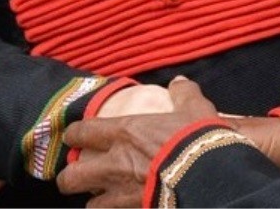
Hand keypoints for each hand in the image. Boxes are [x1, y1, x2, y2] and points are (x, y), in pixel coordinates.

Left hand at [58, 75, 222, 205]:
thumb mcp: (195, 109)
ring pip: (89, 204)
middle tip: (78, 173)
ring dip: (95, 200)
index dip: (74, 135)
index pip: (82, 132)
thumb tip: (179, 83)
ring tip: (101, 197)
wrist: (209, 178)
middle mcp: (115, 164)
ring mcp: (121, 194)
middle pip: (71, 176)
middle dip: (70, 176)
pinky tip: (121, 208)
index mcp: (125, 132)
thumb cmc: (197, 141)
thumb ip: (183, 94)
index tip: (74, 137)